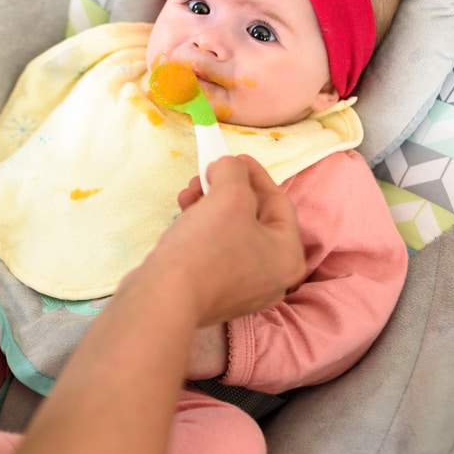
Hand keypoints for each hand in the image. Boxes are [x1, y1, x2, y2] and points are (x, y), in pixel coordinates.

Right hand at [144, 155, 304, 326]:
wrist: (165, 297)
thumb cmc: (207, 246)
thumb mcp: (228, 194)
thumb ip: (233, 171)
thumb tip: (227, 167)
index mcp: (288, 256)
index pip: (278, 202)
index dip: (255, 173)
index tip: (233, 156)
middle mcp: (272, 278)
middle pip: (253, 219)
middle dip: (226, 190)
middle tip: (204, 175)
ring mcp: (242, 291)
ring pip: (230, 234)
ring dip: (209, 206)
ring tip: (187, 193)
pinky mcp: (213, 295)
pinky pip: (214, 253)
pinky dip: (201, 230)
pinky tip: (182, 215)